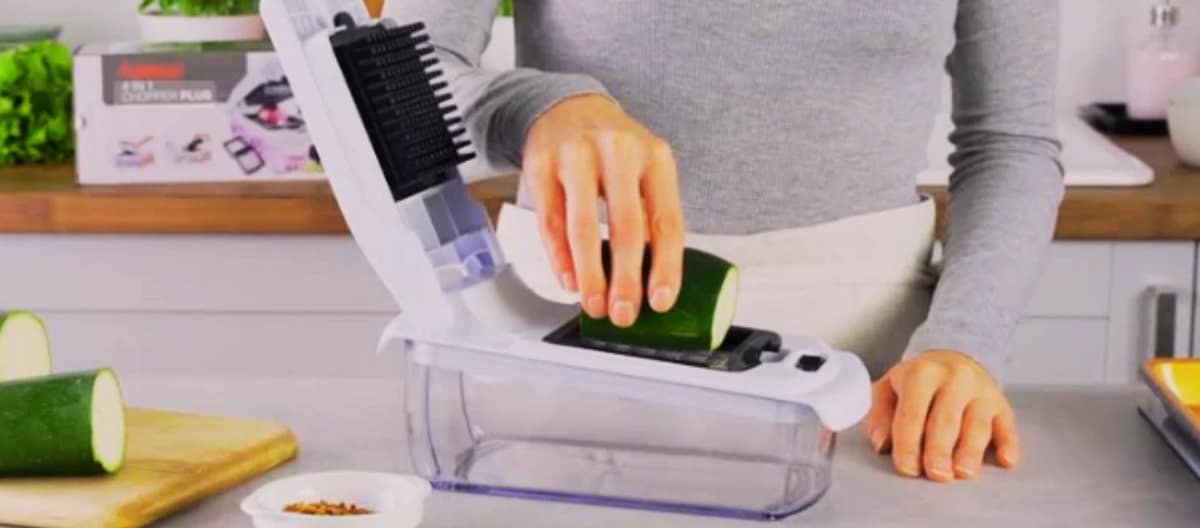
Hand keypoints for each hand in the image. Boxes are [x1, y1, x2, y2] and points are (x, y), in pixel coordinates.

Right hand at [522, 94, 685, 326]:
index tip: (660, 302)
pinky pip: (550, 221)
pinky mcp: (540, 163)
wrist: (567, 107)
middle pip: (626, 228)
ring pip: (583, 227)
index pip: (666, 221)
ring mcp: (576, 154)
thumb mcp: (643, 171)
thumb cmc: (612, 151)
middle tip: (623, 314)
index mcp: (655, 157)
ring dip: (589, 275)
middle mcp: (618, 151)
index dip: (665, 267)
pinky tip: (568, 279)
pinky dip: (559, 257)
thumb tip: (651, 282)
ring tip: (594, 304)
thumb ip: (649, 217)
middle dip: (625, 280)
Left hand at [862, 349, 1019, 481]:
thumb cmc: (917, 382)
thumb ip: (878, 416)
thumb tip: (882, 444)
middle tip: (935, 474)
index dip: (908, 443)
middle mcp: (954, 378)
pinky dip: (1008, 443)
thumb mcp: (888, 389)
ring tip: (963, 472)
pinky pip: (1007, 425)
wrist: (953, 358)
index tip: (907, 467)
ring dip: (970, 451)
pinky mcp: (1001, 404)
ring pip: (977, 424)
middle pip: (945, 420)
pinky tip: (1006, 460)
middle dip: (939, 450)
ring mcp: (981, 390)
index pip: (912, 413)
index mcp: (921, 373)